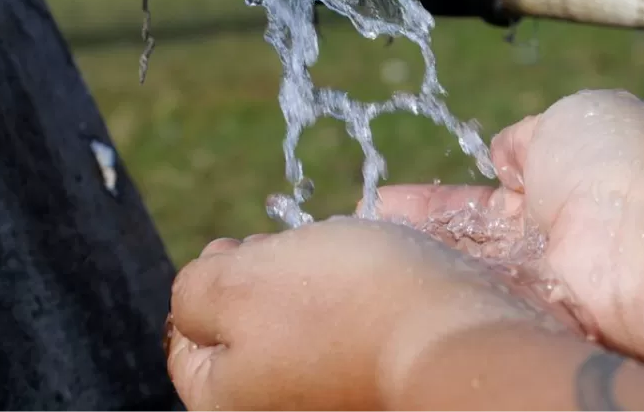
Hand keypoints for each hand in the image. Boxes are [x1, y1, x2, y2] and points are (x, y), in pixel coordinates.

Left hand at [164, 217, 560, 411]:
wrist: (457, 338)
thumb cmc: (342, 306)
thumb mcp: (237, 282)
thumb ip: (193, 290)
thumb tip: (197, 296)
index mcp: (226, 402)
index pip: (186, 346)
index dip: (206, 283)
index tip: (237, 247)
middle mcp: (279, 410)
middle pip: (246, 335)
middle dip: (260, 279)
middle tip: (287, 248)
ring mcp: (331, 400)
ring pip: (299, 328)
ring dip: (310, 285)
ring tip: (337, 257)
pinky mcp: (376, 384)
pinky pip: (348, 335)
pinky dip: (353, 302)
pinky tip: (373, 277)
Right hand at [373, 89, 643, 354]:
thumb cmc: (619, 163)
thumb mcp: (568, 119)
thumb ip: (527, 138)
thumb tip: (504, 150)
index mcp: (560, 183)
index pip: (482, 198)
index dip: (434, 201)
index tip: (386, 201)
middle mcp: (548, 239)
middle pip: (467, 242)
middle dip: (416, 237)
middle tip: (362, 233)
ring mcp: (540, 282)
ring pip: (465, 272)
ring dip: (417, 263)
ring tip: (359, 256)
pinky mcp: (534, 319)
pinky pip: (474, 303)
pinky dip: (434, 292)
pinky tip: (387, 285)